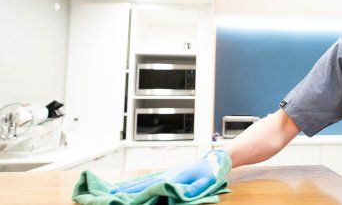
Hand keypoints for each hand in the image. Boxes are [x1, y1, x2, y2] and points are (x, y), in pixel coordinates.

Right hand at [110, 149, 231, 196]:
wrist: (214, 160)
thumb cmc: (210, 172)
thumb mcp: (205, 182)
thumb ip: (194, 189)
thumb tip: (183, 195)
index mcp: (173, 177)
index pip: (151, 187)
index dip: (137, 194)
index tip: (123, 199)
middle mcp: (166, 175)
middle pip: (142, 184)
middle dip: (126, 191)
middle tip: (109, 196)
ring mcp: (165, 173)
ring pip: (143, 181)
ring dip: (128, 187)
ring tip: (112, 192)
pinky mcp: (166, 174)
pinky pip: (148, 179)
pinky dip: (136, 183)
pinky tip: (129, 186)